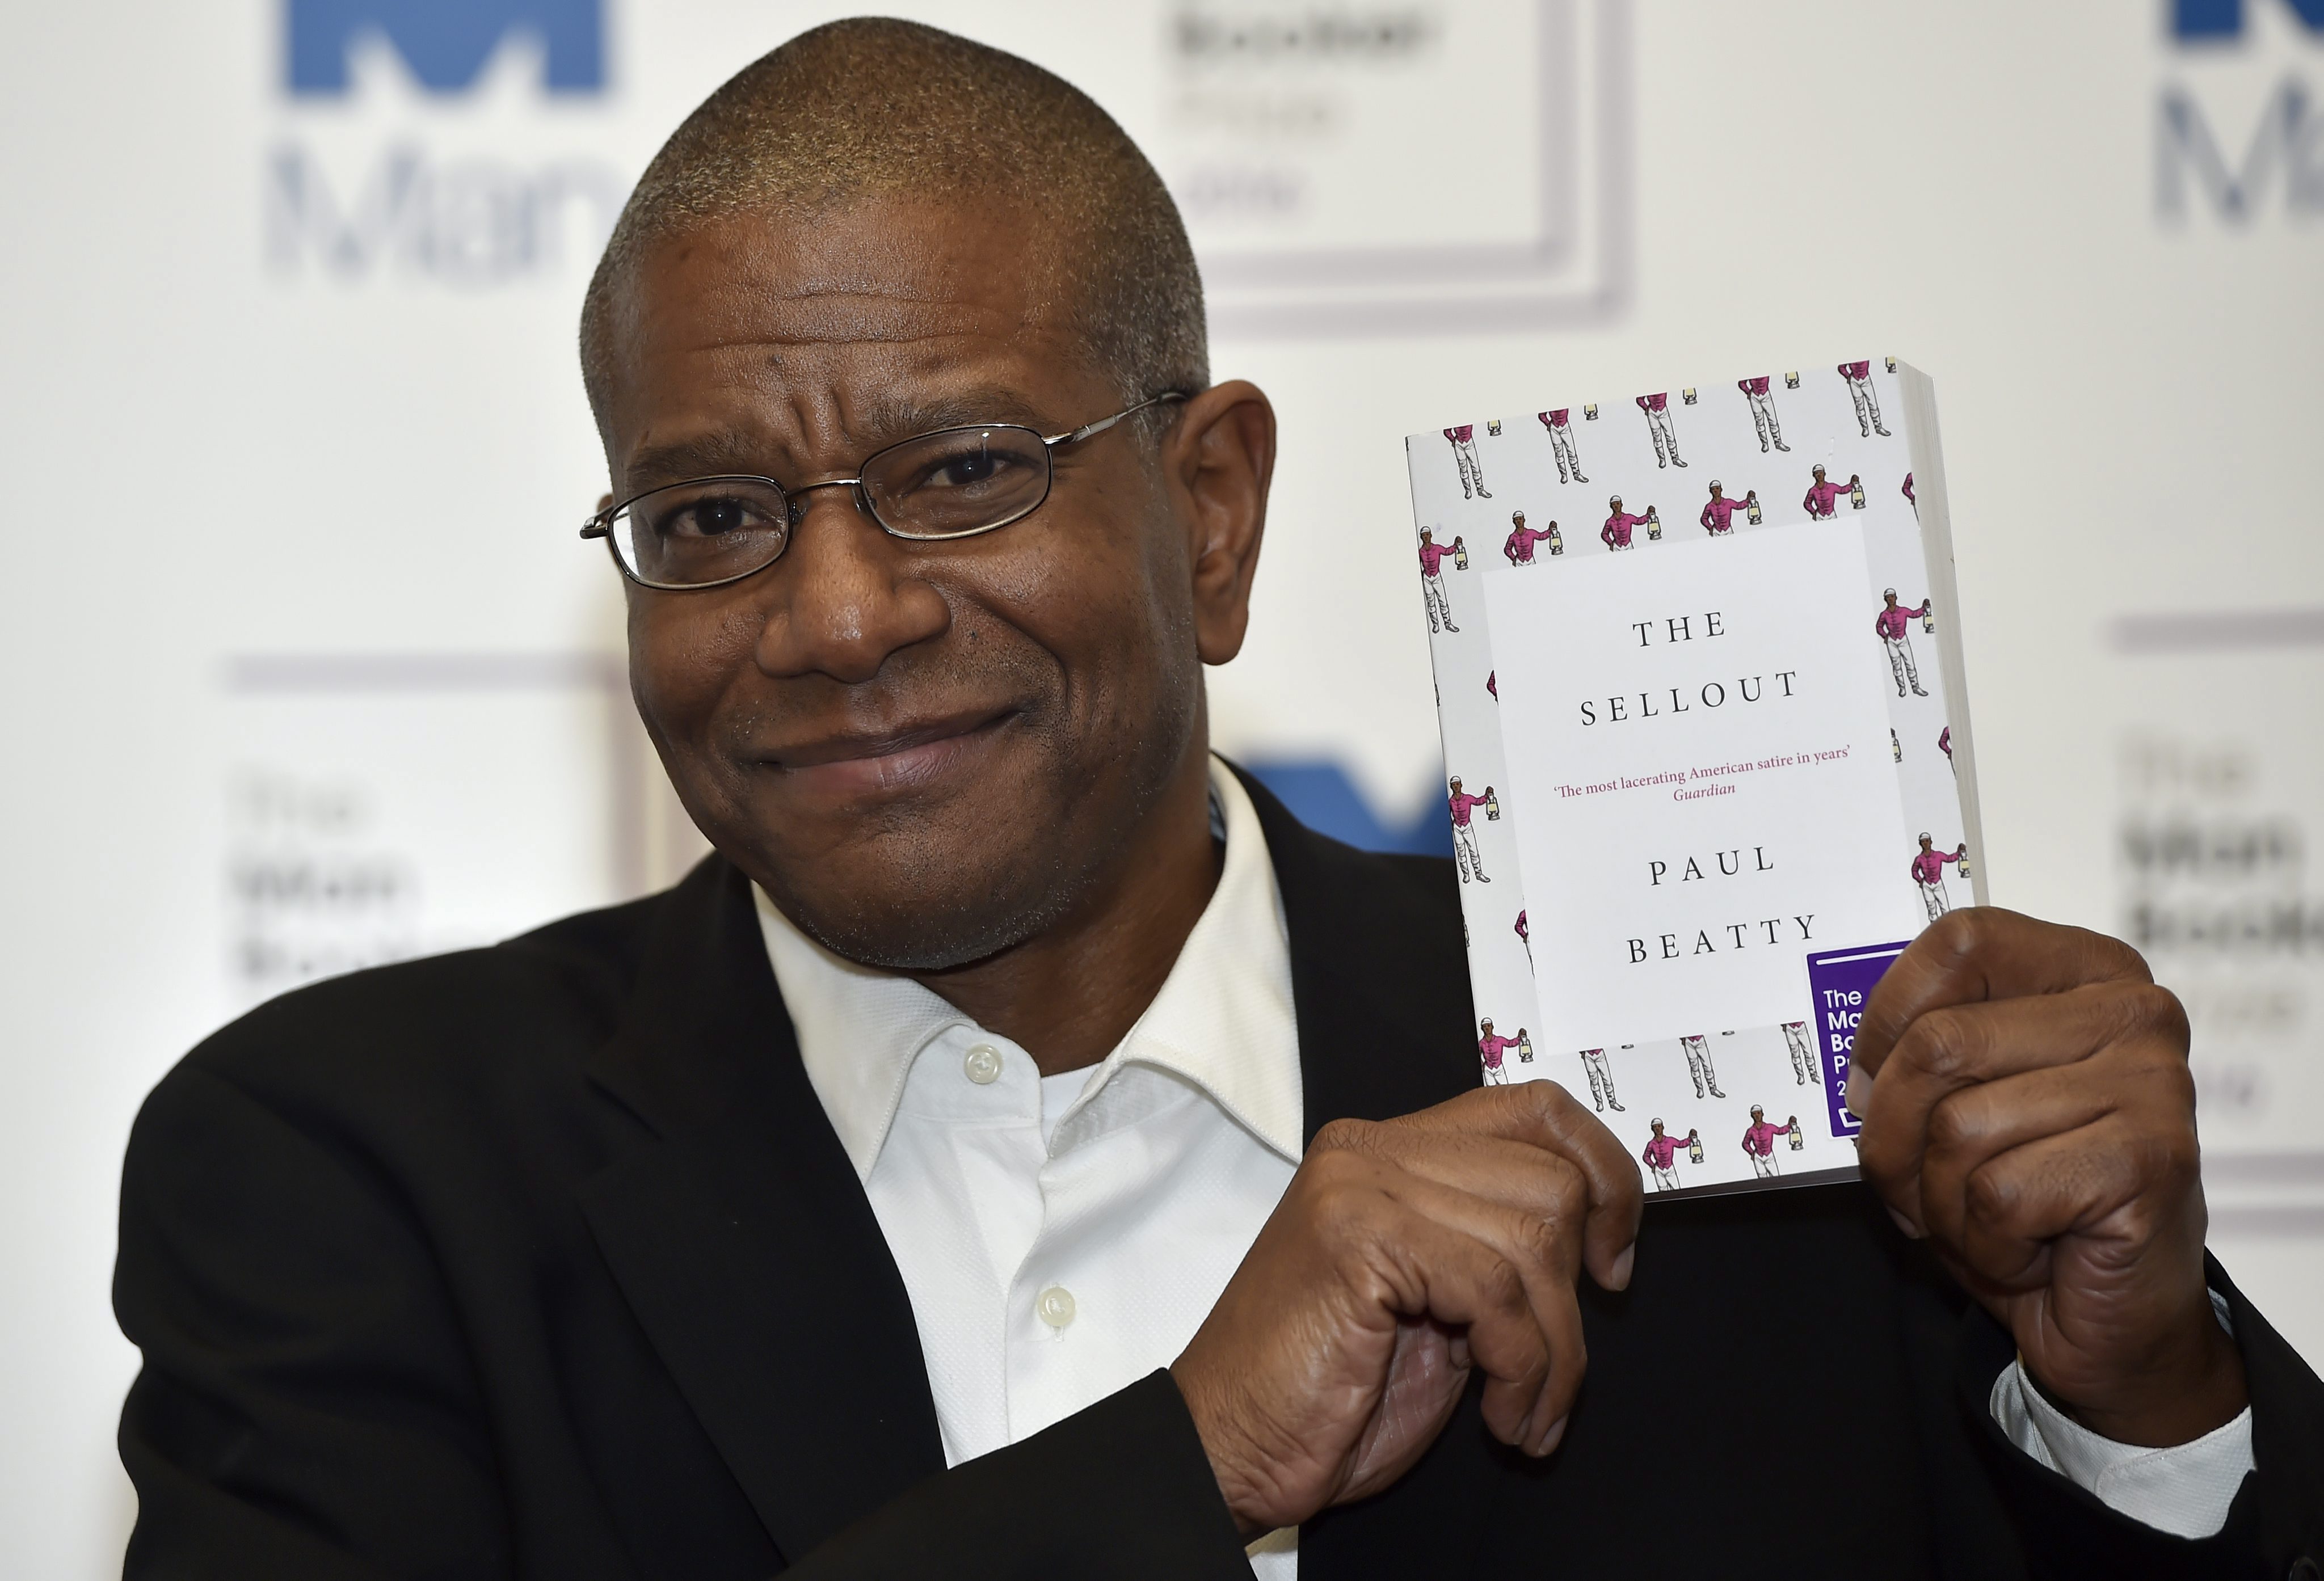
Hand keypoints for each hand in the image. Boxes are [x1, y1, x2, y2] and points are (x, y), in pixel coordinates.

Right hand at [1172, 1083, 1641, 1535]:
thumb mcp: (1435, 1306)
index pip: (1534, 1110)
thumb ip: (1494, 1250)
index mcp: (1388, 1151)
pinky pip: (1498, 1293)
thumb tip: (1597, 1233)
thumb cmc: (1320, 1394)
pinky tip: (1503, 1419)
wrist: (1225, 1447)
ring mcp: (1361, 1187)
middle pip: (1550, 1179)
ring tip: (1524, 1409)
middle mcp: (1373, 1152)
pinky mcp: (1359, 1238)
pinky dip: (1524, 1369)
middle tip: (1551, 1370)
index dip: (1603, 1173)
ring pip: (1534, 1237)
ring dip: (1555, 1351)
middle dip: (1572, 1296)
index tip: (1613, 1259)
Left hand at [1847, 909, 2245, 1446]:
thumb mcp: (1958, 1107)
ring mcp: (2152, 1084)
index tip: (1869, 1083)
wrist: (2117, 1323)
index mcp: (2086, 970)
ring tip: (1991, 1222)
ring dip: (1942, 1202)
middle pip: (1939, 1045)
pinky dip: (1988, 1244)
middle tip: (1920, 1189)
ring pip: (1959, 1127)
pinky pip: (1998, 1195)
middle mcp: (2133, 1012)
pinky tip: (2035, 1253)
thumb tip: (1850, 1072)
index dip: (1888, 1019)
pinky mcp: (2152, 1162)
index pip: (1959, 943)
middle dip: (1896, 1139)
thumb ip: (1915, 1056)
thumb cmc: (2030, 1206)